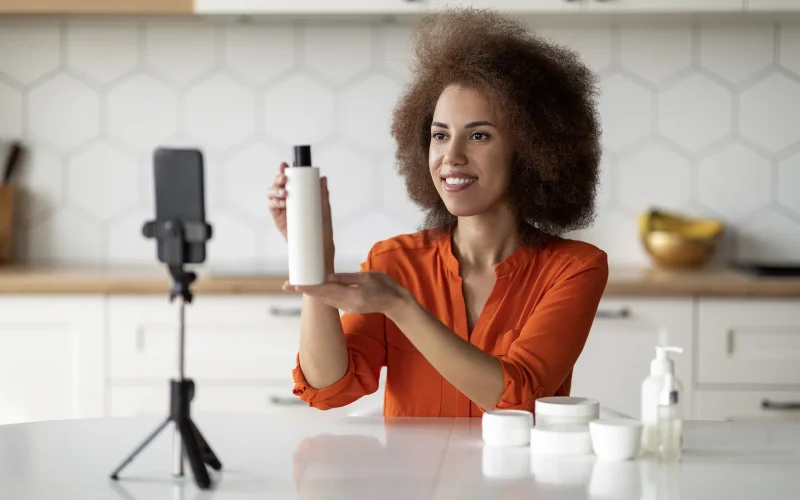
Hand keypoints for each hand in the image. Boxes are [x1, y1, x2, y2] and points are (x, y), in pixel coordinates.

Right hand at [267, 162, 334, 272]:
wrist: (317, 249)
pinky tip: (282, 203)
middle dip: (278, 178)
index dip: (284, 170)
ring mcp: (281, 209)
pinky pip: (271, 207)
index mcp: (298, 194)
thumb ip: (323, 195)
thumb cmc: (322, 230)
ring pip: (271, 194)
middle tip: (285, 179)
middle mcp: (288, 199)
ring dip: (275, 190)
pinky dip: (274, 203)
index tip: (284, 164)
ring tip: (285, 194)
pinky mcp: (278, 219)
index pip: (289, 179)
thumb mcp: (324, 210)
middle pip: (277, 184)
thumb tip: (323, 178)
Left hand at [283, 271, 411, 316]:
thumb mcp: (368, 277)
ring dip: (311, 292)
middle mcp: (347, 304)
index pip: (325, 290)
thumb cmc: (386, 287)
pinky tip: (314, 288)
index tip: (293, 285)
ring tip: (296, 285)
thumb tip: (327, 276)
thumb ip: (346, 278)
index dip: (308, 287)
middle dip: (304, 290)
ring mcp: (348, 308)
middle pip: (321, 296)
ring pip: (324, 299)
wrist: (396, 304)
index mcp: (353, 295)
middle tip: (286, 284)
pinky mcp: (349, 308)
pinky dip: (321, 294)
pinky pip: (331, 301)